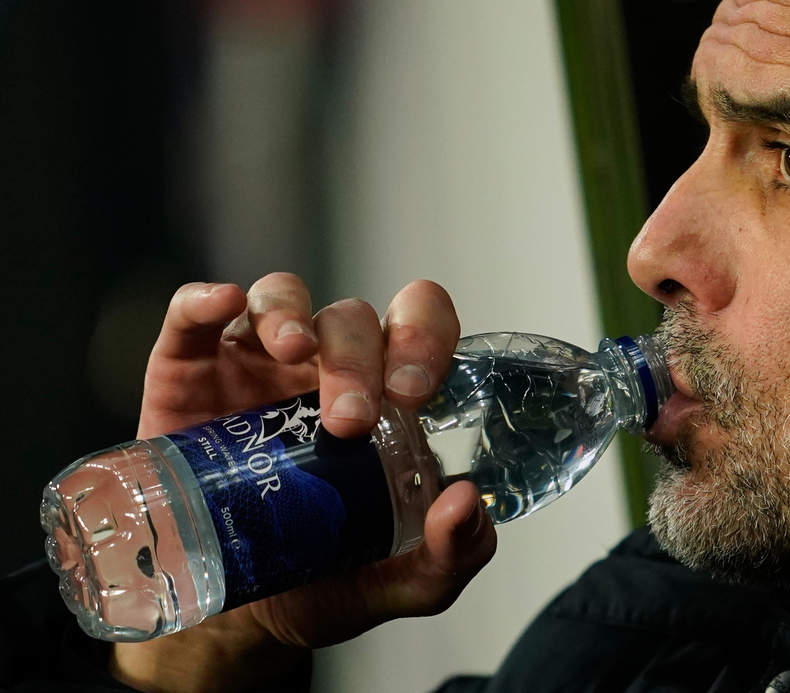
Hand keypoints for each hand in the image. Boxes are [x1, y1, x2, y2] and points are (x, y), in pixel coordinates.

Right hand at [112, 274, 496, 692]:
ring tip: (293, 352)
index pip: (419, 326)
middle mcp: (327, 366)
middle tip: (351, 420)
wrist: (238, 620)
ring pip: (282, 299)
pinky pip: (194, 319)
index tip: (414, 390)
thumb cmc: (329, 578)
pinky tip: (222, 305)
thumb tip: (466, 500)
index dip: (423, 337)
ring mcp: (257, 363)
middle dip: (357, 359)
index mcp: (387, 395)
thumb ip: (455, 551)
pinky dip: (205, 302)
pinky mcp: (191, 373)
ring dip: (291, 316)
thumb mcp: (407, 581)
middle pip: (351, 319)